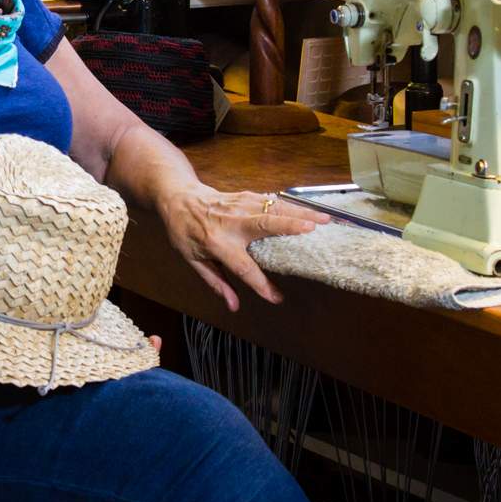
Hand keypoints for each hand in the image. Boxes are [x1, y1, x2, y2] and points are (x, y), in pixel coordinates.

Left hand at [156, 185, 328, 310]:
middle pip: (264, 224)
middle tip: (313, 232)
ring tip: (324, 220)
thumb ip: (215, 282)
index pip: (242, 267)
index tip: (276, 298)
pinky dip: (292, 205)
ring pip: (272, 207)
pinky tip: (309, 210)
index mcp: (216, 243)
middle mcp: (229, 222)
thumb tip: (234, 306)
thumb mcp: (193, 261)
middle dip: (289, 226)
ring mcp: (238, 205)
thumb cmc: (184, 232)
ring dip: (299, 212)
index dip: (259, 284)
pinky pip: (271, 200)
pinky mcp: (245, 195)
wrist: (176, 197)